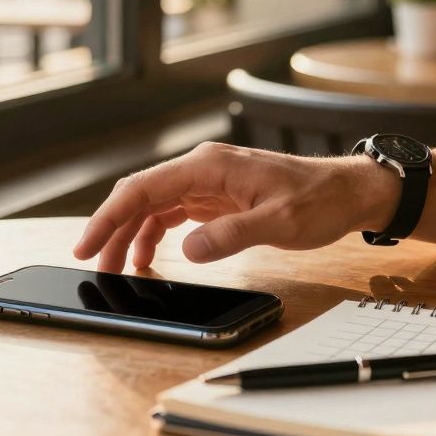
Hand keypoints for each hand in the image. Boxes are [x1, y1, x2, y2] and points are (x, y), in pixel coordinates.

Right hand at [72, 142, 398, 271]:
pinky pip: (172, 213)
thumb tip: (187, 251)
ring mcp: (207, 182)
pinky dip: (154, 234)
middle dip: (112, 229)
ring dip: (130, 235)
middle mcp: (202, 169)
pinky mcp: (216, 197)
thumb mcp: (279, 224)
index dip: (109, 217)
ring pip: (152, 205)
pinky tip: (148, 258)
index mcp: (209, 167)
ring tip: (116, 269)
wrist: (348, 191)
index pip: (143, 189)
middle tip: (93, 265)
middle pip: (140, 195)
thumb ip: (230, 236)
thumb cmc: (319, 200)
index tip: (86, 245)